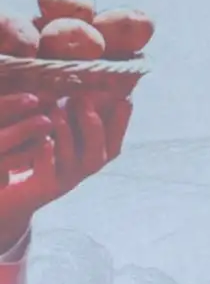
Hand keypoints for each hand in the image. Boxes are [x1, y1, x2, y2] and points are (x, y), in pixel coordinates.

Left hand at [0, 93, 128, 248]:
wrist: (10, 196)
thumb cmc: (34, 157)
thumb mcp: (57, 135)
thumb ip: (73, 116)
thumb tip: (91, 87)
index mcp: (90, 157)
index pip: (114, 142)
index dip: (121, 122)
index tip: (124, 99)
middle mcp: (81, 172)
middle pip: (99, 154)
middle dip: (94, 126)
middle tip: (83, 100)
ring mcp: (63, 182)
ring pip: (73, 161)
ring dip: (68, 135)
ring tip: (58, 113)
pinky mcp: (40, 190)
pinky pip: (47, 174)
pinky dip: (47, 156)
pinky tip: (44, 140)